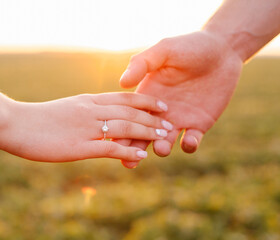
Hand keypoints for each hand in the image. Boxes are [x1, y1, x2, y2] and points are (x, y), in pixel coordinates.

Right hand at [0, 93, 168, 161]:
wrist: (15, 123)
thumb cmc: (38, 118)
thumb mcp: (66, 109)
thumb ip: (85, 111)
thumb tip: (99, 117)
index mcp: (88, 100)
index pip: (123, 97)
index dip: (145, 101)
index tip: (160, 105)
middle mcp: (91, 110)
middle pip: (129, 111)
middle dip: (152, 117)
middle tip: (170, 122)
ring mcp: (86, 127)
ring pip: (124, 126)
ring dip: (146, 131)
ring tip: (164, 135)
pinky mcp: (79, 146)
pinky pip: (109, 147)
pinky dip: (128, 150)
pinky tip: (141, 155)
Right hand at [119, 31, 242, 167]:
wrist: (221, 51)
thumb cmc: (189, 46)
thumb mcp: (163, 51)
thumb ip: (142, 63)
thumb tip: (122, 82)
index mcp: (147, 96)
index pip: (129, 116)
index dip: (119, 130)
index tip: (111, 141)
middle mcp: (160, 112)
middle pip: (142, 135)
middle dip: (133, 149)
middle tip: (128, 161)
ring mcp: (179, 120)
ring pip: (164, 142)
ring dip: (160, 148)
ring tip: (160, 147)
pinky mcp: (199, 125)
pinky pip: (191, 142)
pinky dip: (189, 145)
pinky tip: (189, 140)